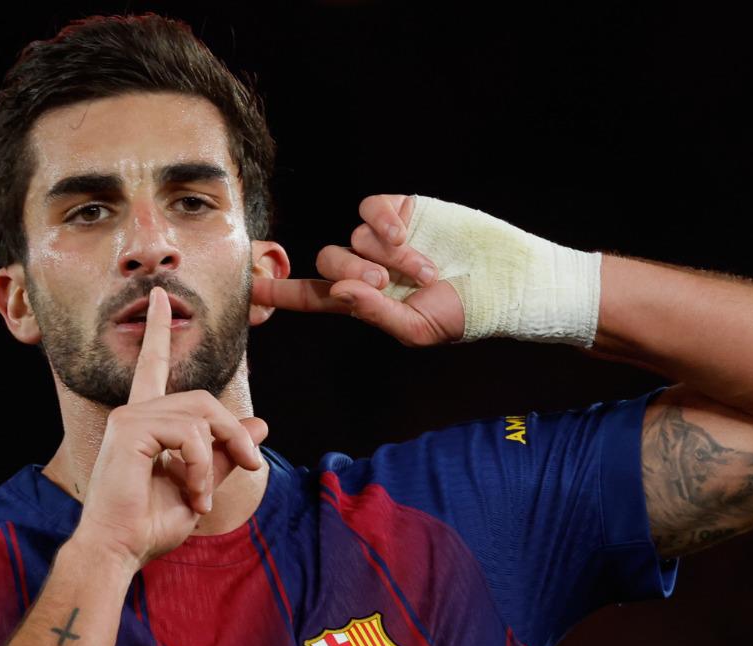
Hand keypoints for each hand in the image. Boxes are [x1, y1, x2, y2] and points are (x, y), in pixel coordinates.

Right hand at [72, 287, 268, 572]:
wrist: (120, 551)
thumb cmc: (150, 526)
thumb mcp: (200, 485)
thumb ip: (225, 454)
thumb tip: (259, 424)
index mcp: (143, 422)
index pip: (153, 367)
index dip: (158, 331)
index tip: (161, 298)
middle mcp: (133, 413)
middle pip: (202, 400)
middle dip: (234, 432)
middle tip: (253, 466)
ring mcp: (129, 419)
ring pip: (200, 416)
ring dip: (216, 460)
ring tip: (203, 498)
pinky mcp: (131, 431)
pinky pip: (189, 435)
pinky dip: (200, 468)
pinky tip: (193, 496)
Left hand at [251, 194, 464, 345]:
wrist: (502, 280)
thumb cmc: (463, 313)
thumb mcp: (417, 328)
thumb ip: (374, 312)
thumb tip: (337, 292)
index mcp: (366, 301)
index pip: (315, 296)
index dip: (281, 293)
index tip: (250, 290)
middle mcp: (368, 267)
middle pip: (329, 261)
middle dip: (353, 274)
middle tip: (386, 284)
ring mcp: (383, 238)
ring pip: (355, 238)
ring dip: (388, 256)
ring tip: (425, 271)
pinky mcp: (401, 210)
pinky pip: (371, 209)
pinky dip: (383, 222)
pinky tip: (404, 233)